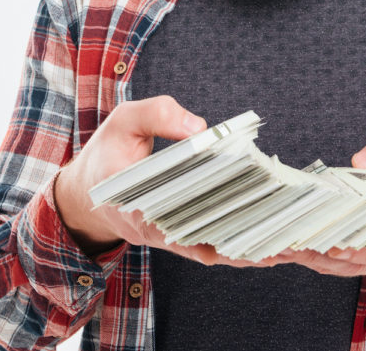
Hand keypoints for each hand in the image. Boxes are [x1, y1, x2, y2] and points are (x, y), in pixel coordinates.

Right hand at [55, 96, 282, 266]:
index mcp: (132, 198)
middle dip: (238, 235)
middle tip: (277, 234)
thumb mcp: (124, 121)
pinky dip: (235, 250)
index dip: (209, 209)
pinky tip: (265, 250)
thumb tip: (200, 128)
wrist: (85, 195)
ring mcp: (165, 237)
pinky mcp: (176, 239)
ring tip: (281, 250)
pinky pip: (208, 248)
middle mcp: (151, 226)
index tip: (242, 201)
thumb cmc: (108, 154)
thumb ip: (157, 114)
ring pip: (208, 248)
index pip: (176, 207)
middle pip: (201, 234)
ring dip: (243, 250)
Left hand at [289, 127, 365, 277]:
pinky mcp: (358, 252)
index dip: (359, 251)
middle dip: (317, 254)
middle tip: (286, 246)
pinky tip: (282, 247)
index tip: (333, 247)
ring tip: (275, 247)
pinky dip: (308, 251)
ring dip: (305, 256)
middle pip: (350, 262)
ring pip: (335, 264)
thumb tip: (359, 160)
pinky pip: (331, 257)